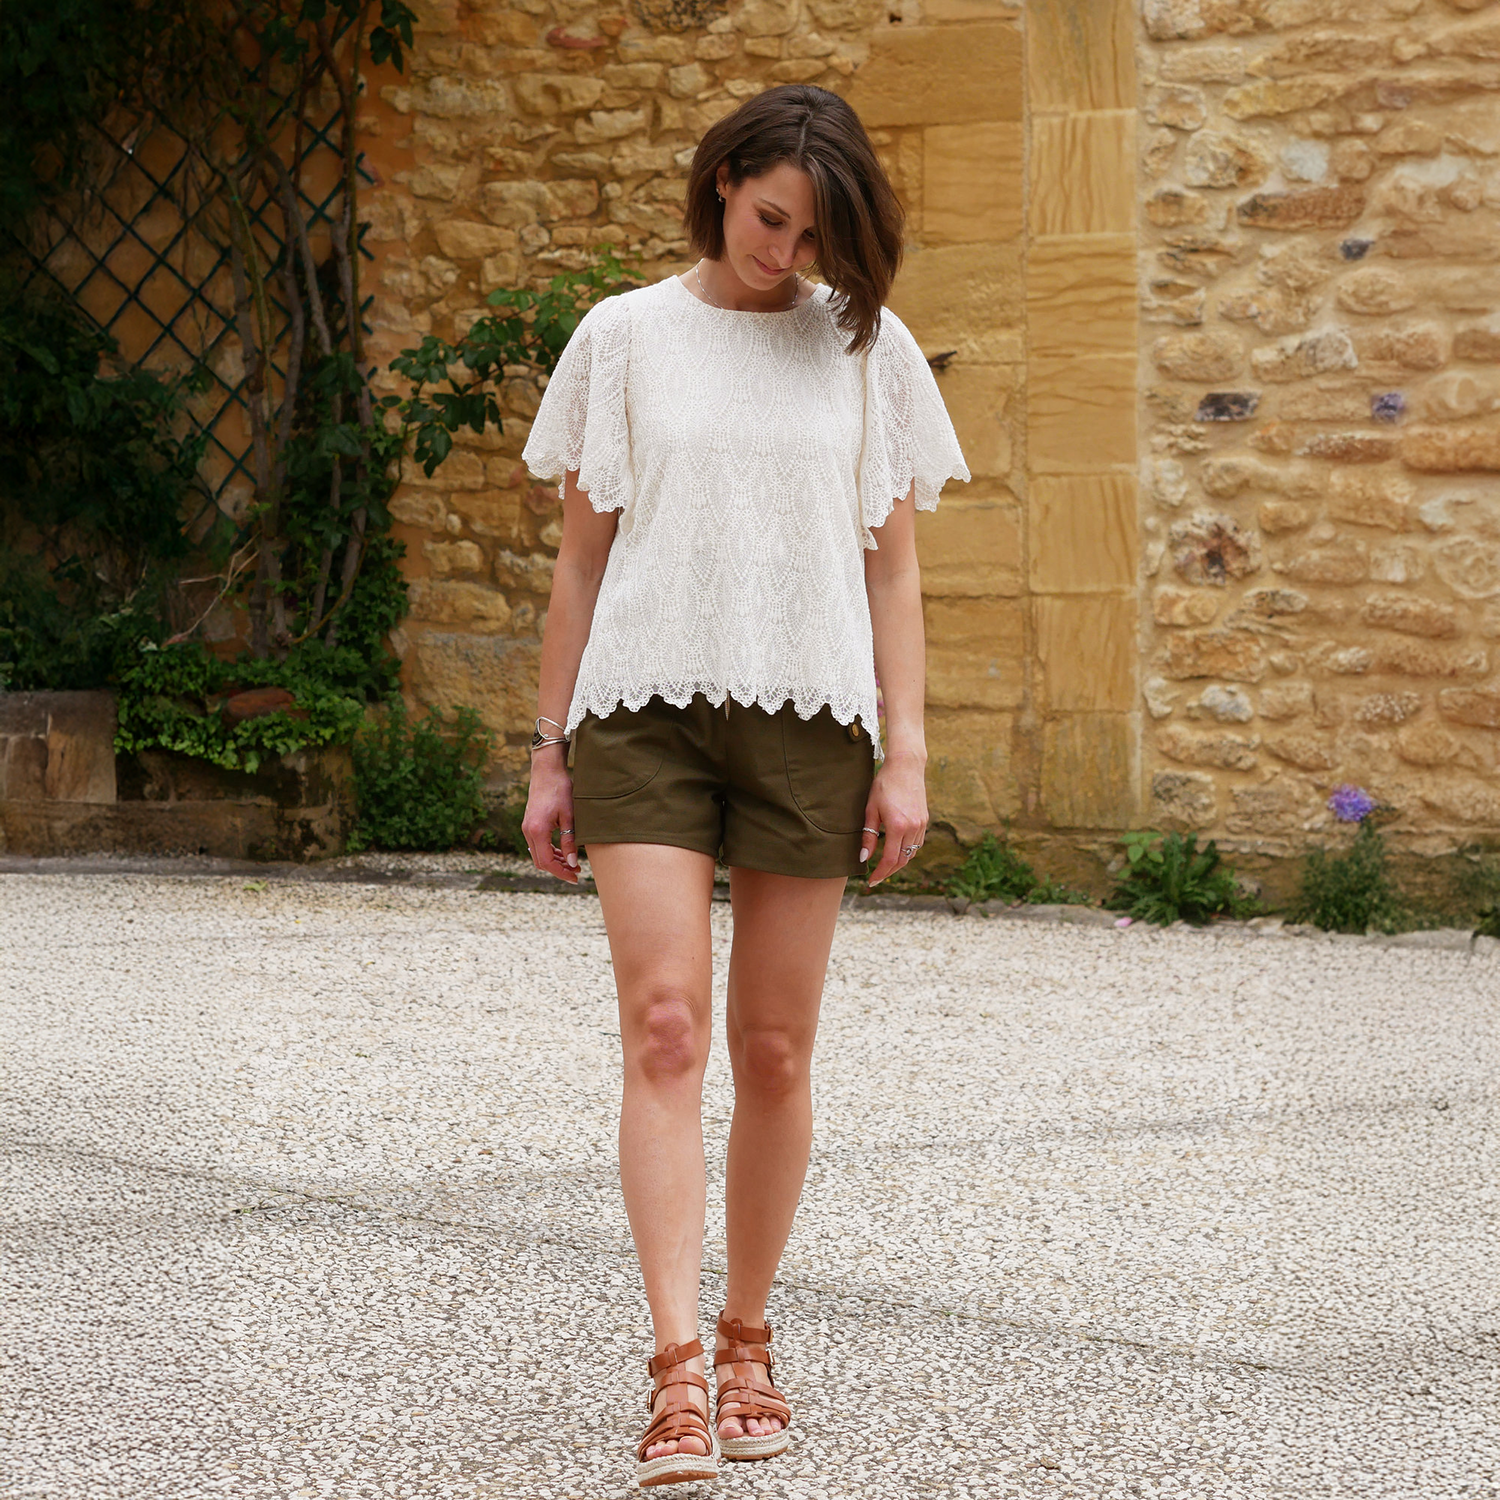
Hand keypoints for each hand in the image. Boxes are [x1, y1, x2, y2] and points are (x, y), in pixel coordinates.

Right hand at [521, 744, 579, 883]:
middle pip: (540, 861)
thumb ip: (570, 841)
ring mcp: (527, 827)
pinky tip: (564, 852)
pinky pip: (537, 845)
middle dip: (558, 869)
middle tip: (577, 872)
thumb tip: (572, 863)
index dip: (561, 872)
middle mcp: (528, 831)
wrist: (547, 770)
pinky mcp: (530, 824)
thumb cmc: (561, 790)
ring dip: (554, 861)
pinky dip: (550, 851)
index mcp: (537, 831)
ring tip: (573, 863)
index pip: (547, 862)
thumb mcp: (569, 816)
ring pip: (538, 854)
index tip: (575, 877)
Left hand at [859, 749, 927, 887]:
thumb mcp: (871, 809)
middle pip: (902, 860)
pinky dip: (906, 852)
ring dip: (898, 863)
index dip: (880, 873)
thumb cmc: (884, 785)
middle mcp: (912, 828)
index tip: (871, 881)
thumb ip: (868, 835)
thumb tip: (864, 858)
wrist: (905, 766)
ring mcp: (921, 824)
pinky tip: (896, 851)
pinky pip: (916, 844)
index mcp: (897, 826)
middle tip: (876, 878)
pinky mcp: (924, 820)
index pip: (889, 859)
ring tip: (884, 867)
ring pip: (911, 854)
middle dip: (889, 872)